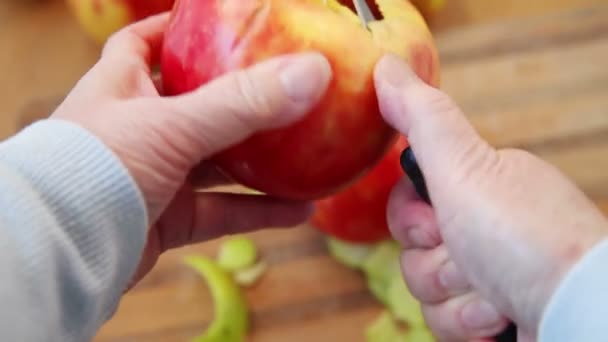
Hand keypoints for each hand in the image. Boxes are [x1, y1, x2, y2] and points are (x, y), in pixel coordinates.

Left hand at [50, 13, 331, 285]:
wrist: (60, 255)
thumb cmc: (98, 169)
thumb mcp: (171, 125)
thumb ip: (242, 102)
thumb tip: (312, 72)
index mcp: (122, 87)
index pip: (144, 43)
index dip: (178, 31)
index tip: (218, 25)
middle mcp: (137, 128)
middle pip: (195, 104)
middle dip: (237, 99)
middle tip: (282, 90)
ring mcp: (154, 176)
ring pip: (216, 164)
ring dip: (260, 163)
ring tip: (306, 152)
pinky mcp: (167, 220)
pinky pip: (222, 211)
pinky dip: (259, 212)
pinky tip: (300, 210)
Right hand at [373, 54, 607, 340]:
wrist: (576, 312)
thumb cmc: (524, 236)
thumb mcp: (464, 166)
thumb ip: (422, 118)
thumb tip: (385, 66)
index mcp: (476, 188)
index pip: (406, 203)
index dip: (409, 218)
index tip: (437, 220)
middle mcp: (481, 229)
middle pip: (411, 250)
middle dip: (435, 260)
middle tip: (471, 255)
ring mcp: (486, 276)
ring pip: (423, 289)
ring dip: (454, 295)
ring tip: (495, 292)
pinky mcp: (488, 315)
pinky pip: (443, 322)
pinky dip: (467, 323)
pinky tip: (499, 316)